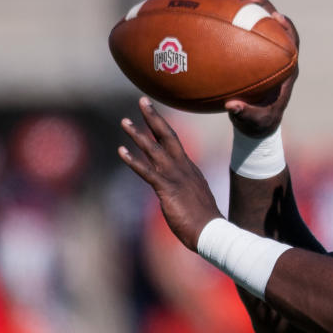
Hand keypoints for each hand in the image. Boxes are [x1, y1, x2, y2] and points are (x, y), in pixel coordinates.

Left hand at [119, 97, 222, 250]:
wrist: (211, 231)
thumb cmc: (205, 220)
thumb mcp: (196, 199)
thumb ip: (186, 190)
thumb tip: (181, 193)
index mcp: (189, 169)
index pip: (174, 142)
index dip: (163, 127)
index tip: (153, 114)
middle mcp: (183, 168)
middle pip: (167, 136)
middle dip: (153, 118)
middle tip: (142, 101)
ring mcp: (175, 177)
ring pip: (154, 150)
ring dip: (138, 135)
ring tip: (124, 121)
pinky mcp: (167, 188)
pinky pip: (147, 171)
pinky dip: (133, 160)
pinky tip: (121, 150)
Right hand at [225, 0, 299, 137]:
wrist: (257, 124)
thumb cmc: (259, 122)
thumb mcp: (253, 121)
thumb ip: (245, 114)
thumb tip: (232, 106)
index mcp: (285, 70)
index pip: (292, 42)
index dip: (286, 27)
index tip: (275, 16)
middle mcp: (277, 58)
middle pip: (276, 25)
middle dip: (263, 7)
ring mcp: (265, 54)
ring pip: (260, 24)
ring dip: (248, 8)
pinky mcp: (252, 55)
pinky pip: (244, 33)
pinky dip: (234, 23)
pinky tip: (216, 14)